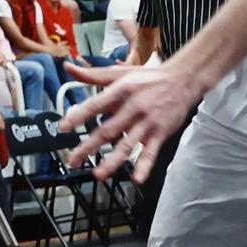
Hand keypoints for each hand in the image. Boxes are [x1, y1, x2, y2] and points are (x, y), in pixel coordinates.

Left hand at [60, 59, 205, 182]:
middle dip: (88, 147)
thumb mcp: (120, 74)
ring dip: (112, 161)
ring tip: (98, 174)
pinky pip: (151, 152)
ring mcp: (147, 122)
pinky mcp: (160, 133)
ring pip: (127, 145)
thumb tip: (68, 68)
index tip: (63, 128)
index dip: (78, 116)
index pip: (95, 105)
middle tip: (73, 160)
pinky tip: (137, 178)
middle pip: (107, 130)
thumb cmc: (147, 78)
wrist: (182, 80)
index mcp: (120, 91)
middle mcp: (133, 107)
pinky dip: (145, 166)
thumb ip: (92, 75)